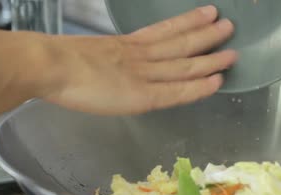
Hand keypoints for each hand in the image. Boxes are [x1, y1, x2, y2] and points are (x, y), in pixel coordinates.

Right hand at [43, 5, 236, 114]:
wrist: (49, 65)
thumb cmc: (58, 63)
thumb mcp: (88, 54)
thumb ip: (106, 61)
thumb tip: (111, 69)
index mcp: (126, 44)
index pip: (165, 31)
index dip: (188, 22)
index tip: (206, 13)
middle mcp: (140, 56)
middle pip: (181, 42)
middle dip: (207, 34)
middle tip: (229, 25)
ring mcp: (143, 75)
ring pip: (184, 64)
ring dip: (210, 57)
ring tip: (232, 51)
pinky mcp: (142, 95)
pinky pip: (177, 91)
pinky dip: (198, 87)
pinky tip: (216, 82)